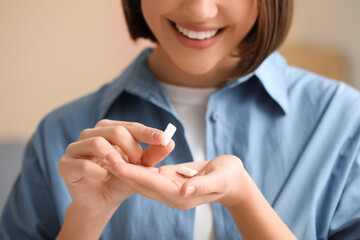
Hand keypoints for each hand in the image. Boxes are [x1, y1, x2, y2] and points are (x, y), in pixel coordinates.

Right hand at [58, 120, 174, 216]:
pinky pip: (84, 164)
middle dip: (132, 148)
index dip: (147, 132)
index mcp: (107, 130)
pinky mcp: (65, 164)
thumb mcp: (139, 168)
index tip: (163, 138)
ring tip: (122, 170)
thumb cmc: (119, 180)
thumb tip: (171, 142)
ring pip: (97, 143)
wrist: (101, 201)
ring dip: (116, 158)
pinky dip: (99, 172)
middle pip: (115, 131)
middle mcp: (90, 134)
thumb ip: (152, 155)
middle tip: (140, 163)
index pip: (129, 126)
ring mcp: (75, 147)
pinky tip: (106, 177)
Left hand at [106, 154, 246, 209]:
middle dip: (121, 170)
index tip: (113, 162)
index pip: (150, 183)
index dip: (131, 172)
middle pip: (140, 183)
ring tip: (106, 154)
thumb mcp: (219, 179)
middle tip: (101, 155)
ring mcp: (169, 188)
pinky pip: (148, 174)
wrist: (232, 181)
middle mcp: (170, 194)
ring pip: (141, 179)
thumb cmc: (228, 177)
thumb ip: (201, 185)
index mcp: (180, 195)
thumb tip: (185, 191)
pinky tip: (124, 156)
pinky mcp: (169, 180)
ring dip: (124, 168)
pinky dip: (135, 166)